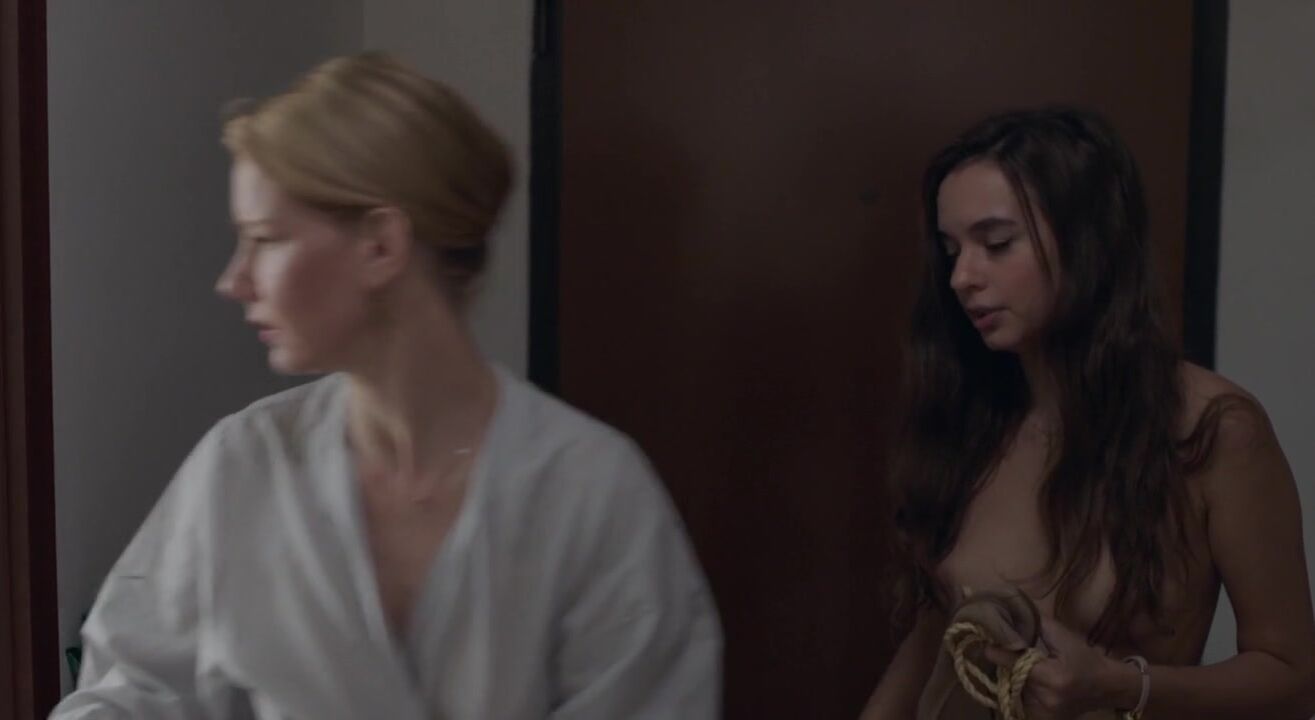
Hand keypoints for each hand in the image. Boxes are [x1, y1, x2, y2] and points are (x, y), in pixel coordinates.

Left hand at [983, 615, 1124, 718]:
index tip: (986, 643)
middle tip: (1003, 651)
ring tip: (1021, 667)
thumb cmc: (1085, 658)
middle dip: (1006, 665)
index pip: (1014, 664)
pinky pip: (1020, 703)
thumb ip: (1036, 623)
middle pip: (1011, 678)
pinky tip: (1029, 682)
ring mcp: (1044, 714)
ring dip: (1012, 679)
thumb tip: (1010, 610)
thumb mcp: (1063, 636)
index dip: (998, 652)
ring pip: (1013, 692)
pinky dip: (1020, 692)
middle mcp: (1047, 699)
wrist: (1107, 686)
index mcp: (1052, 677)